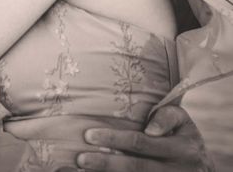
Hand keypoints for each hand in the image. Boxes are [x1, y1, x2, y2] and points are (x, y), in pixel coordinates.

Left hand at [78, 105, 213, 170]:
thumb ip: (166, 117)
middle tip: (80, 157)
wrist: (202, 169)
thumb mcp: (182, 121)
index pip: (141, 143)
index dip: (115, 140)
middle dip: (105, 163)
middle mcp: (176, 170)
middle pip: (134, 167)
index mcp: (181, 148)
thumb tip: (149, 129)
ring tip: (82, 170)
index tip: (89, 135)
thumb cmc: (183, 136)